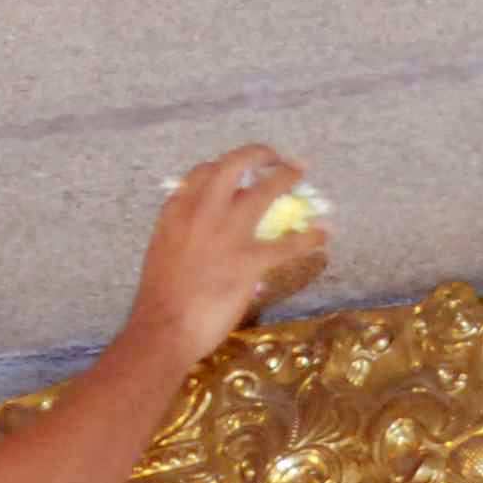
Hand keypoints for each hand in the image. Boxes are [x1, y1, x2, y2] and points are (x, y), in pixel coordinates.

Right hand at [128, 144, 327, 362]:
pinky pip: (286, 244)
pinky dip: (309, 237)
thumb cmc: (159, 301)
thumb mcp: (163, 252)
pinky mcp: (248, 261)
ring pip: (264, 191)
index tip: (235, 173)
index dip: (222, 168)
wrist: (163, 328)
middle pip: (234, 165)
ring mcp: (228, 234)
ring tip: (300, 172)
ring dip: (286, 177)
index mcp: (177, 210)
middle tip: (274, 156)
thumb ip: (185, 235)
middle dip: (258, 154)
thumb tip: (209, 240)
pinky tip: (323, 234)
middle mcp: (203, 212)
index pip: (202, 173)